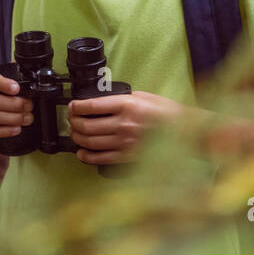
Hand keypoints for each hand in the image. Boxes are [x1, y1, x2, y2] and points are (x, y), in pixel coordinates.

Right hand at [0, 65, 32, 144]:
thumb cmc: (1, 87)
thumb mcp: (5, 75)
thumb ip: (16, 73)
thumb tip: (32, 76)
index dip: (2, 83)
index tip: (16, 88)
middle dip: (13, 104)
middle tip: (29, 106)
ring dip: (12, 118)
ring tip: (27, 118)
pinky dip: (4, 131)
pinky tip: (16, 129)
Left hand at [67, 90, 185, 164]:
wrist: (182, 131)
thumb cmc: (165, 112)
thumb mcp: (142, 96)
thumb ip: (120, 99)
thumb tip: (100, 103)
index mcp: (126, 105)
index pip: (91, 106)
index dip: (76, 107)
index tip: (72, 106)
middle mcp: (123, 124)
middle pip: (86, 126)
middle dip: (74, 123)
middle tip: (71, 120)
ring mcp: (124, 142)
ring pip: (90, 142)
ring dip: (77, 138)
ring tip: (75, 134)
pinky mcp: (127, 156)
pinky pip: (100, 158)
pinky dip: (86, 156)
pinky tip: (81, 153)